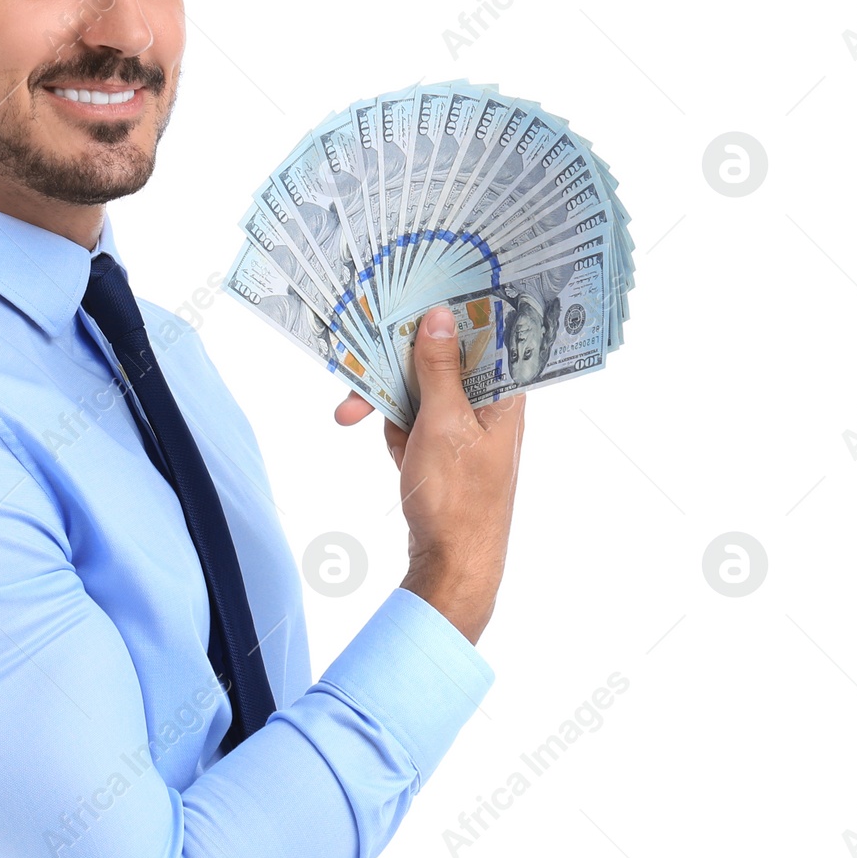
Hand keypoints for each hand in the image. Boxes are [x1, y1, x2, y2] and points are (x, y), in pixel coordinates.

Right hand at [334, 306, 524, 644]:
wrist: (451, 566)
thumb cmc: (459, 500)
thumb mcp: (443, 424)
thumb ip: (439, 368)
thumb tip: (438, 318)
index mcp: (504, 393)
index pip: (483, 333)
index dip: (452, 310)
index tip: (419, 291)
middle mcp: (488, 406)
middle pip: (441, 361)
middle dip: (395, 367)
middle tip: (355, 369)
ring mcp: (465, 428)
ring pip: (419, 390)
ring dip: (385, 402)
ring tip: (351, 415)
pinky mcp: (444, 449)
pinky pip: (413, 420)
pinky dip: (394, 430)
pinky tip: (391, 449)